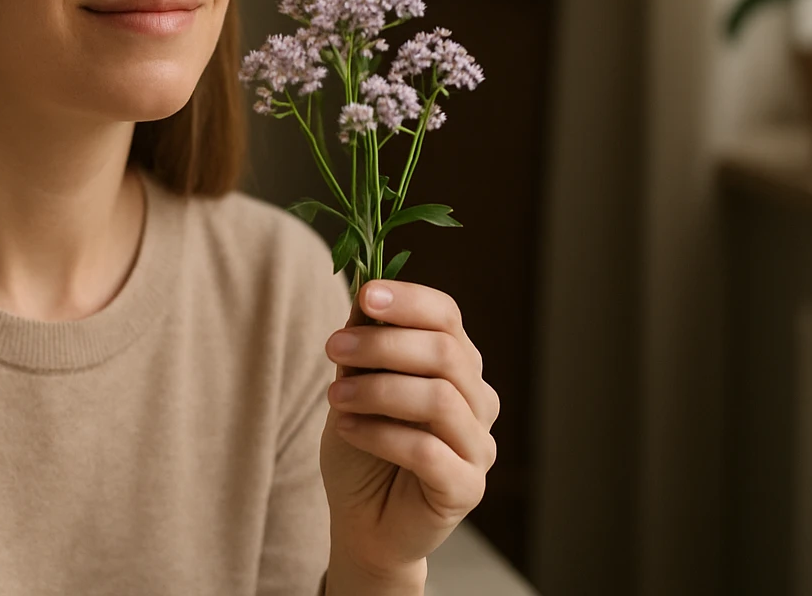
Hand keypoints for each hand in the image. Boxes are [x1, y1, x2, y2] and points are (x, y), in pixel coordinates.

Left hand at [319, 280, 499, 579]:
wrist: (362, 521)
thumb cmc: (363, 445)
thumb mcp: (354, 383)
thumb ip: (365, 341)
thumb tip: (363, 291)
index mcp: (456, 366)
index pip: (447, 316)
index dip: (408, 301)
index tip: (365, 295)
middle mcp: (478, 401)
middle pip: (444, 352)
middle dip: (382, 344)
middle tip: (333, 347)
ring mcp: (479, 446)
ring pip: (438, 398)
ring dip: (377, 390)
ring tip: (334, 396)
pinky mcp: (467, 488)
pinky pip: (429, 451)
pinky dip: (381, 434)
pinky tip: (348, 429)